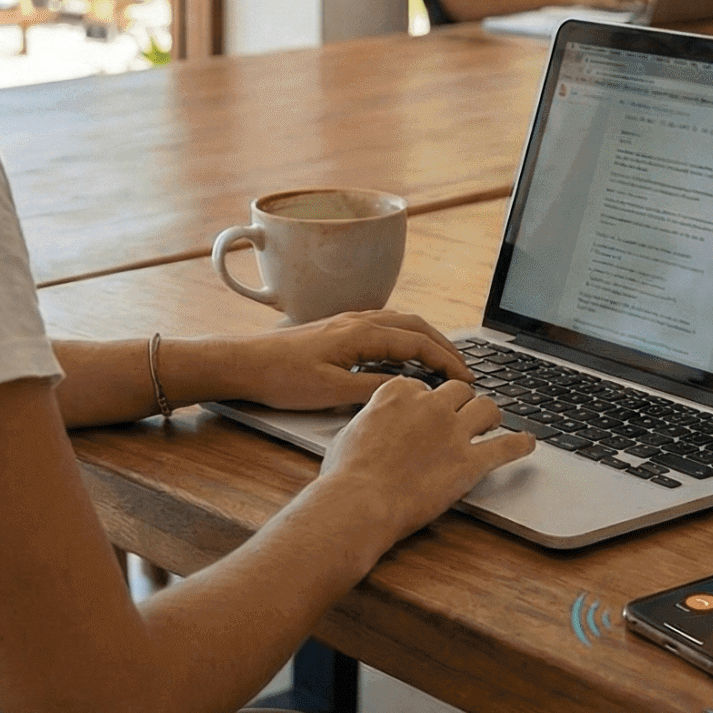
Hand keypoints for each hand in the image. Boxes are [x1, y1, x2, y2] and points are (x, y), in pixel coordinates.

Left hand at [219, 310, 474, 412]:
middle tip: (465, 369)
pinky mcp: (339, 329)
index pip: (418, 343)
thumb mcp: (331, 392)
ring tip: (444, 361)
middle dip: (445, 346)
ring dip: (427, 339)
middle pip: (416, 326)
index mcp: (362, 334)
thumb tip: (407, 389)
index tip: (466, 378)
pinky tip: (405, 355)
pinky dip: (406, 338)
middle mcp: (359, 320)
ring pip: (401, 323)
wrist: (247, 362)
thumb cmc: (283, 377)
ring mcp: (349, 322)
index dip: (446, 360)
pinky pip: (385, 327)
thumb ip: (372, 389)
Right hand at [317, 377, 534, 541]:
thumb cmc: (347, 474)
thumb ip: (372, 420)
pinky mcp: (470, 462)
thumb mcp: (350, 432)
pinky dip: (521, 444)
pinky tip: (528, 443)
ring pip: (486, 407)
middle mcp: (429, 405)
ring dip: (490, 414)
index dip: (425, 400)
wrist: (360, 502)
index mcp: (398, 393)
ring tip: (494, 423)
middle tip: (462, 415)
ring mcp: (452, 431)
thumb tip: (374, 424)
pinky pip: (506, 447)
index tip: (425, 411)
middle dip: (461, 401)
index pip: (421, 385)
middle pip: (458, 389)